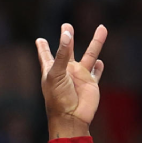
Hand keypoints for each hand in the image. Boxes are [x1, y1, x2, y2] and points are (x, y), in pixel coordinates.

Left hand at [35, 24, 106, 138]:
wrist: (72, 117)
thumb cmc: (59, 98)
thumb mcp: (57, 73)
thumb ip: (62, 54)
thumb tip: (67, 33)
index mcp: (52, 70)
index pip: (46, 55)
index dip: (43, 48)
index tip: (40, 40)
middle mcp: (66, 71)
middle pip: (67, 51)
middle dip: (67, 39)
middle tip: (66, 25)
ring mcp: (79, 77)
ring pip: (90, 55)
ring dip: (96, 43)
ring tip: (102, 27)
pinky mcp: (91, 84)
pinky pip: (96, 73)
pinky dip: (99, 67)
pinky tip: (100, 62)